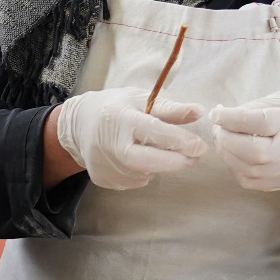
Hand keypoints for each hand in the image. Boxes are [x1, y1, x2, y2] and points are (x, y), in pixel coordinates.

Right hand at [56, 87, 206, 190]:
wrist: (79, 124)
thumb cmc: (116, 108)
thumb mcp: (141, 100)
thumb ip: (171, 109)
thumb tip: (200, 112)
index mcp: (121, 118)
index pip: (154, 132)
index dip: (181, 141)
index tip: (200, 146)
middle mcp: (109, 144)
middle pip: (147, 161)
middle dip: (175, 162)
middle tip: (194, 159)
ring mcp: (104, 164)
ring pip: (143, 172)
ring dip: (159, 165)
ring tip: (155, 150)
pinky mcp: (102, 178)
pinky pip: (133, 180)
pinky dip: (143, 171)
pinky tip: (137, 158)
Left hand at [211, 90, 279, 190]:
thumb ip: (252, 108)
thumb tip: (220, 117)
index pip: (261, 123)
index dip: (232, 119)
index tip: (216, 113)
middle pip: (254, 151)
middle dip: (226, 139)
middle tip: (218, 128)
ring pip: (249, 170)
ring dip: (227, 154)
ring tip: (224, 140)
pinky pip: (250, 181)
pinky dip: (234, 167)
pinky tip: (233, 154)